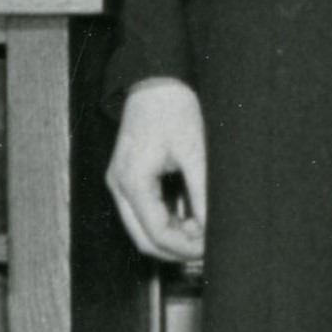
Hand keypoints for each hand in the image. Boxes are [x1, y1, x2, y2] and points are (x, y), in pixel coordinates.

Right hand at [104, 75, 209, 267]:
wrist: (155, 82)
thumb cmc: (173, 109)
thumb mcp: (194, 152)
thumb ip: (202, 193)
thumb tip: (212, 227)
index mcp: (132, 180)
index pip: (155, 233)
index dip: (184, 248)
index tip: (210, 249)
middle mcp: (119, 186)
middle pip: (144, 239)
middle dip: (176, 250)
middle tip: (208, 248)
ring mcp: (120, 183)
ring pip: (142, 230)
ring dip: (172, 237)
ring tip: (203, 231)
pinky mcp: (128, 179)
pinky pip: (144, 213)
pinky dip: (167, 222)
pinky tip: (192, 218)